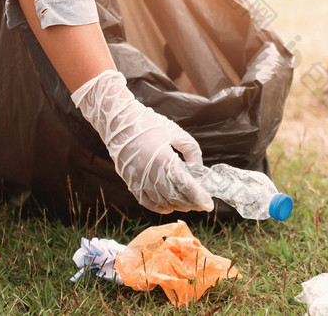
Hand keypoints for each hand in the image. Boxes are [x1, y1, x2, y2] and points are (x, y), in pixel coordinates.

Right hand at [71, 71, 214, 213]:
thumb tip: (199, 168)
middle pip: (174, 196)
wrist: (118, 121)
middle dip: (191, 203)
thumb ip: (191, 150)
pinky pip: (145, 200)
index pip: (185, 185)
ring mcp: (137, 178)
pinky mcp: (129, 181)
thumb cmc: (149, 123)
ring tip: (190, 205)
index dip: (198, 197)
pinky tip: (169, 207)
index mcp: (163, 158)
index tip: (209, 205)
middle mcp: (149, 172)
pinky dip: (158, 207)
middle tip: (203, 205)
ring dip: (177, 206)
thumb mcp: (176, 132)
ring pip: (161, 201)